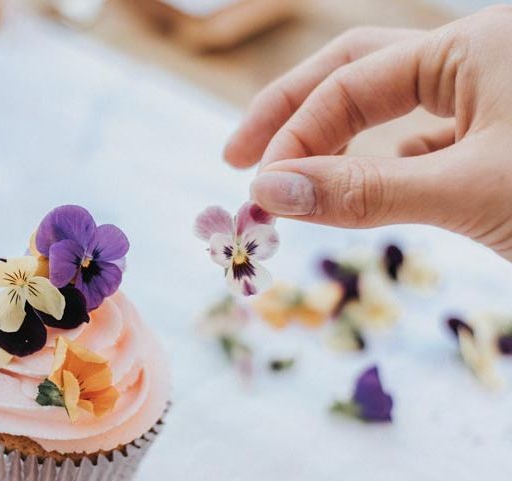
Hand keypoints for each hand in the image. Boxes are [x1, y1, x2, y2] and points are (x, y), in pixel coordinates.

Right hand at [225, 7, 511, 260]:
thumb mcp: (465, 190)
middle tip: (238, 159)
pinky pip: (428, 141)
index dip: (294, 137)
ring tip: (292, 175)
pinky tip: (373, 186)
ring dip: (335, 141)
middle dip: (294, 118)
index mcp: (471, 45)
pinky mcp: (501, 141)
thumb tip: (268, 192)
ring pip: (390, 108)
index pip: (349, 85)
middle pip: (357, 76)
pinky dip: (387, 165)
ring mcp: (491, 96)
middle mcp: (476, 58)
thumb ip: (366, 191)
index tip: (257, 190)